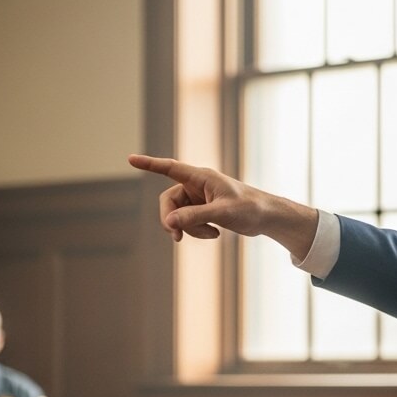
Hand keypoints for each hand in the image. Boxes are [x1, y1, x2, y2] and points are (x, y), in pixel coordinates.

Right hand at [129, 154, 318, 258]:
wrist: (266, 218)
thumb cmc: (249, 209)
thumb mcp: (222, 213)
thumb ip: (194, 217)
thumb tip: (169, 222)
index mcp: (201, 177)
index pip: (170, 168)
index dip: (149, 164)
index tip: (130, 159)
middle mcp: (197, 185)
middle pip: (169, 200)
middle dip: (172, 219)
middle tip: (177, 237)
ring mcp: (199, 198)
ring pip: (178, 214)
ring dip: (189, 228)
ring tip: (212, 234)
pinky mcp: (203, 210)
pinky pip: (188, 221)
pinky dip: (197, 230)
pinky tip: (215, 234)